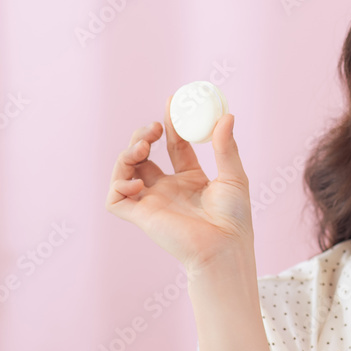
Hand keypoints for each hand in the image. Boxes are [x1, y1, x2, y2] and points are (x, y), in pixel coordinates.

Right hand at [105, 95, 255, 273]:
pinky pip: (115, 199)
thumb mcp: (233, 176)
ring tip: (143, 147)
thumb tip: (226, 116)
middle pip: (144, 155)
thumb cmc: (234, 219)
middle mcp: (168, 189)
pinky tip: (137, 183)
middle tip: (153, 128)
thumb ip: (226, 147)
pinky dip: (118, 185)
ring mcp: (152, 202)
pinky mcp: (141, 217)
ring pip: (125, 172)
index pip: (173, 145)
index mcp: (190, 180)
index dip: (170, 124)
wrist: (224, 248)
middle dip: (143, 135)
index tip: (171, 103)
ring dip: (127, 154)